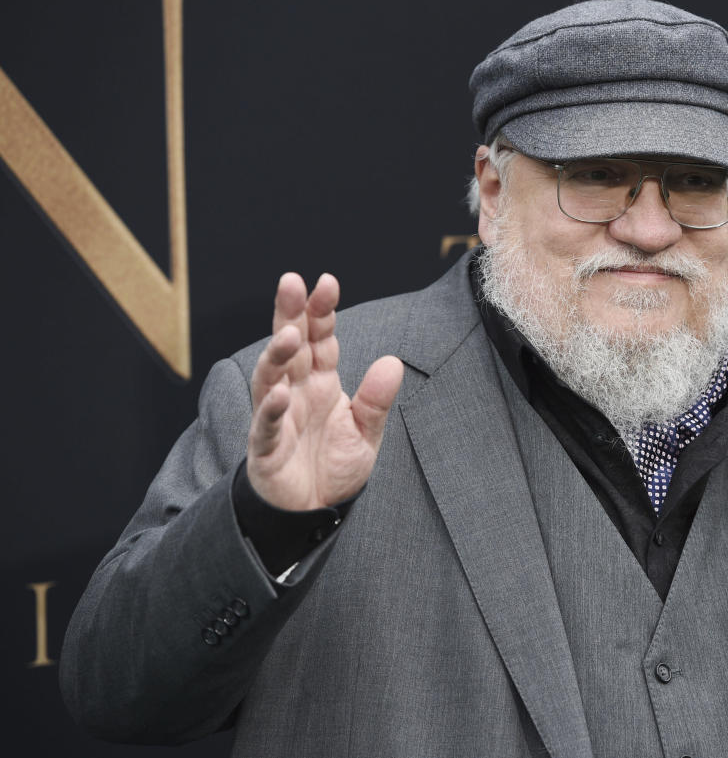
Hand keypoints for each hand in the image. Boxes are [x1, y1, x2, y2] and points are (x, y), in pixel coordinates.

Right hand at [246, 273, 403, 510]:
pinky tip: (280, 393)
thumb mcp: (365, 432)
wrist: (314, 514)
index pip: (321, 339)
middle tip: (292, 282)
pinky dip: (271, 410)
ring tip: (290, 334)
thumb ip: (376, 399)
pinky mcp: (266, 449)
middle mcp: (295, 392)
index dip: (322, 311)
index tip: (327, 282)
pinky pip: (266, 426)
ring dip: (278, 355)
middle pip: (290, 346)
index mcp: (321, 383)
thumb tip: (392, 361)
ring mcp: (278, 417)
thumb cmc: (334, 468)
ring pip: (271, 378)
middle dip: (290, 314)